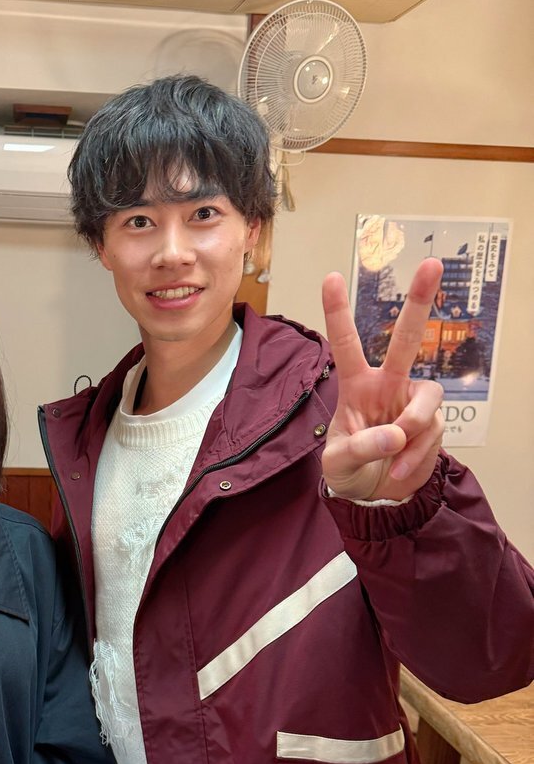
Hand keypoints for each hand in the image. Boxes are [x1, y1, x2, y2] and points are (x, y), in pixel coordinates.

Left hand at [321, 258, 444, 501]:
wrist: (374, 498)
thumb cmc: (349, 470)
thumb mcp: (338, 463)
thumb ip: (359, 447)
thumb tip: (395, 434)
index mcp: (357, 385)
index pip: (346, 344)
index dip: (338, 312)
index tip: (331, 278)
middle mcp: (388, 385)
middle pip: (407, 338)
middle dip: (420, 302)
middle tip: (431, 264)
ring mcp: (413, 403)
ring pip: (428, 396)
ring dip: (412, 425)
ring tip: (395, 450)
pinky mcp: (432, 425)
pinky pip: (431, 432)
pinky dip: (416, 455)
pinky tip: (400, 470)